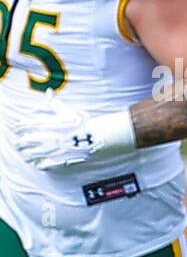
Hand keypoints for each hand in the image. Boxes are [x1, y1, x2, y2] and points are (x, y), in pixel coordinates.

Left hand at [11, 93, 134, 169]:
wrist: (97, 137)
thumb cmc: (83, 124)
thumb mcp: (68, 111)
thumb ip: (54, 103)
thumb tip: (49, 91)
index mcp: (45, 125)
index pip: (22, 126)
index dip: (19, 128)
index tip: (20, 128)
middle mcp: (44, 138)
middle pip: (23, 142)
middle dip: (21, 142)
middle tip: (22, 142)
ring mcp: (50, 151)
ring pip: (29, 155)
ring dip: (27, 154)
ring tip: (29, 153)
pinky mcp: (57, 161)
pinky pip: (40, 165)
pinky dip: (38, 163)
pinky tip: (39, 161)